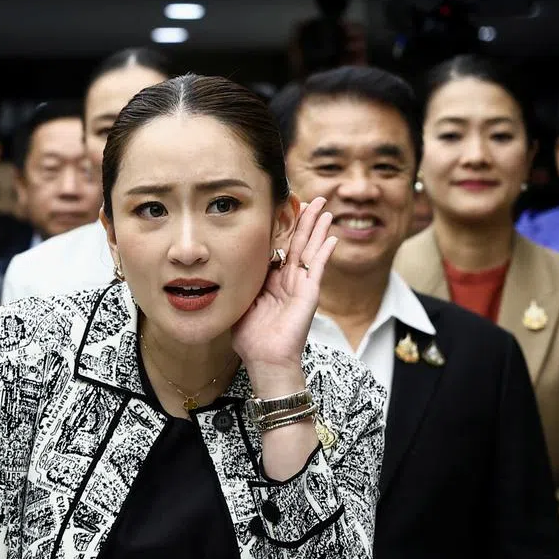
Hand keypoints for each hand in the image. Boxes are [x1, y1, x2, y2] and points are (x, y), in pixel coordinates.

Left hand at [231, 197, 336, 383]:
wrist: (265, 359)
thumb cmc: (251, 338)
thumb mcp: (240, 302)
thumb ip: (240, 284)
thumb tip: (226, 267)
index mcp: (271, 282)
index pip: (279, 248)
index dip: (281, 228)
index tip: (283, 207)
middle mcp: (288, 281)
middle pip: (298, 243)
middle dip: (304, 220)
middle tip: (312, 199)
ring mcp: (300, 286)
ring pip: (310, 250)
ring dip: (317, 229)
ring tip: (324, 209)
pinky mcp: (309, 294)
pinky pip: (317, 269)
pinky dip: (325, 252)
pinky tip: (332, 237)